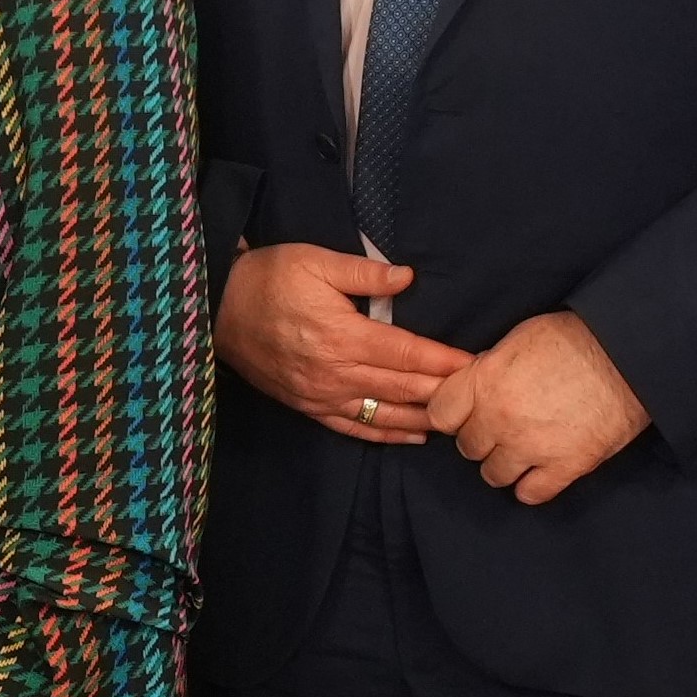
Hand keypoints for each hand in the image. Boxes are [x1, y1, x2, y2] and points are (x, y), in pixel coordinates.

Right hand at [216, 243, 464, 441]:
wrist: (215, 310)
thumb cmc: (267, 279)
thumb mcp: (315, 260)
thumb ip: (364, 272)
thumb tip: (407, 278)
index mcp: (342, 335)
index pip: (408, 354)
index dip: (445, 361)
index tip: (477, 364)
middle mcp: (335, 372)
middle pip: (403, 389)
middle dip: (445, 392)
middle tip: (481, 396)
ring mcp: (321, 395)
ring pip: (383, 414)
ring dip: (423, 419)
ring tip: (458, 420)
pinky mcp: (308, 406)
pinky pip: (354, 427)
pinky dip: (386, 434)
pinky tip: (413, 436)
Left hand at [423, 311, 649, 505]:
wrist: (631, 353)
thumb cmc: (577, 337)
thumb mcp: (520, 338)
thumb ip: (490, 367)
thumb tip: (474, 383)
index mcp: (485, 381)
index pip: (440, 414)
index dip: (454, 414)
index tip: (468, 411)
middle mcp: (500, 418)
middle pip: (468, 447)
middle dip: (482, 437)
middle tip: (504, 426)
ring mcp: (531, 446)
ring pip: (493, 475)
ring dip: (505, 464)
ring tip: (523, 449)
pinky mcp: (566, 466)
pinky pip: (530, 494)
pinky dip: (533, 486)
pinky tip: (542, 470)